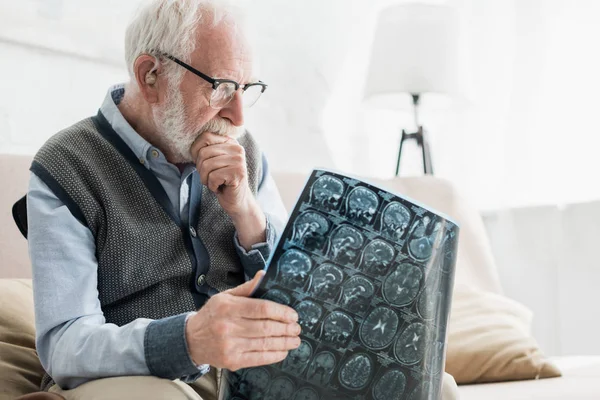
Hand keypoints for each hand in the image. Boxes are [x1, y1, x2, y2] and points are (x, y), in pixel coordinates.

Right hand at [185, 271, 300, 370]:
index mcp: (228, 307)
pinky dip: (274, 355)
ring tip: (295, 340)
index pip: (261, 309)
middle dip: (286, 328)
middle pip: (265, 328)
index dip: (281, 312)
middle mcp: (228, 327)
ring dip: (284, 343)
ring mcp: (230, 345)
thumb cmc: (212, 315)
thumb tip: (263, 274)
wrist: (191, 340)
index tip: (293, 315)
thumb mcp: (225, 296)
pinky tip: (283, 351)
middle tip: (297, 328)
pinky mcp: (232, 361)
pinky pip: (258, 358)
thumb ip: (247, 288)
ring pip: (264, 344)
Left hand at [190, 132, 266, 248]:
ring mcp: (239, 160)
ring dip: (205, 178)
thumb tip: (190, 146)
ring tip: (215, 182)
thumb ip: (205, 150)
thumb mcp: (212, 161)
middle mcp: (237, 148)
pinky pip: (213, 177)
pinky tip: (220, 187)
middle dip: (201, 169)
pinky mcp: (238, 173)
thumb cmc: (221, 181)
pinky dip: (212, 185)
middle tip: (210, 177)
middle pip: (203, 152)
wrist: (237, 201)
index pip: (205, 137)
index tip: (202, 164)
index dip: (196, 151)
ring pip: (206, 165)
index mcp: (230, 142)